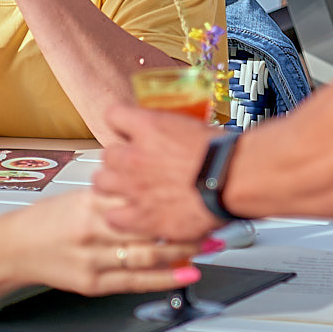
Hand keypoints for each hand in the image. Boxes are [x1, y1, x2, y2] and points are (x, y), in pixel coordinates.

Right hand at [0, 189, 205, 295]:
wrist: (15, 248)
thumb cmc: (51, 219)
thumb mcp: (82, 196)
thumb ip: (115, 191)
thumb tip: (153, 180)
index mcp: (91, 200)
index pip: (139, 194)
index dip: (171, 193)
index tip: (197, 188)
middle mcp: (93, 228)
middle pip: (148, 225)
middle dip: (185, 223)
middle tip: (215, 217)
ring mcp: (93, 258)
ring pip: (146, 254)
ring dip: (183, 250)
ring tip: (210, 244)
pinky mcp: (92, 283)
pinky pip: (135, 281)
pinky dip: (165, 278)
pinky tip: (187, 273)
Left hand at [93, 105, 221, 240]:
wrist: (231, 180)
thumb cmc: (223, 154)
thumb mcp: (195, 128)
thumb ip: (174, 132)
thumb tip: (175, 136)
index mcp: (148, 127)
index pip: (113, 115)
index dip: (121, 124)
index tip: (128, 131)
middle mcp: (133, 155)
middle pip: (106, 154)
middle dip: (118, 160)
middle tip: (134, 166)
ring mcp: (133, 187)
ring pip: (101, 183)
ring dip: (113, 186)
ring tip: (128, 190)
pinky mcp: (140, 216)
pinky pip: (112, 217)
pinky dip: (120, 217)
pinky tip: (131, 215)